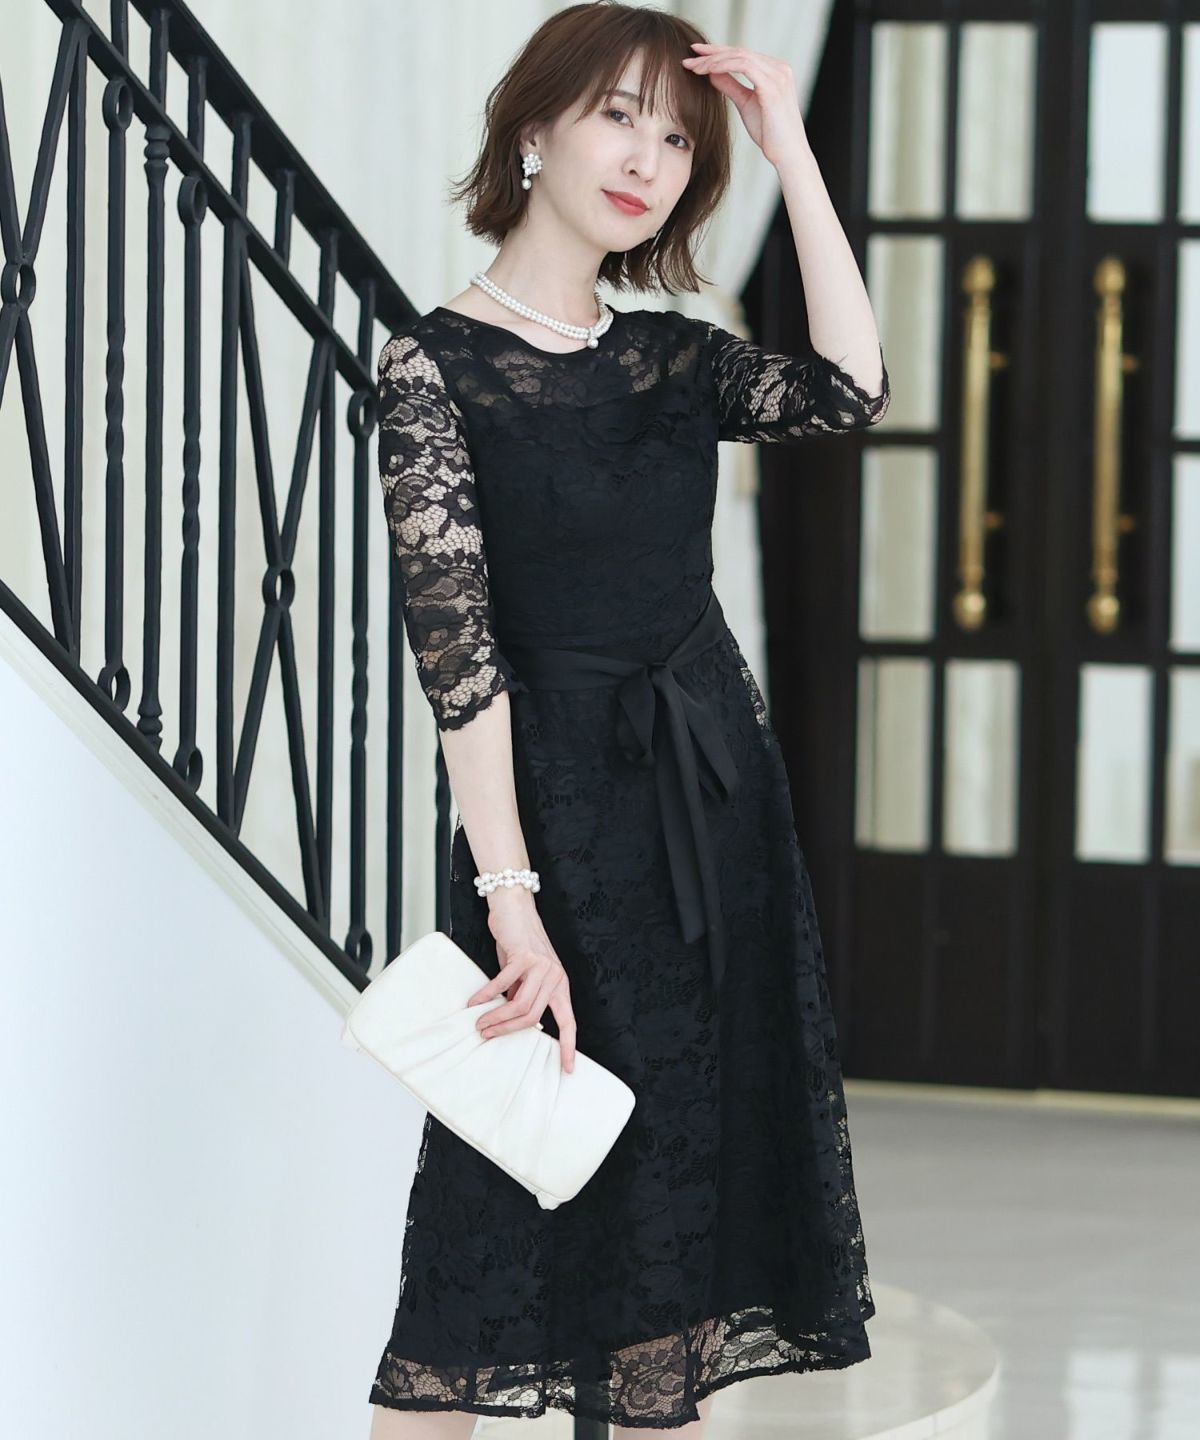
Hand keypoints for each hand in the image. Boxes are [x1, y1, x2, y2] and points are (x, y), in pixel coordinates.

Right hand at [465, 892, 577, 1072]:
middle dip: (507, 1030)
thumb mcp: (526, 973)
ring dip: (495, 1017)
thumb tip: (512, 1019)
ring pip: (518, 1004)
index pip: (568, 1021)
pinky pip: (502, 984)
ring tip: (479, 1023)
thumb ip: (523, 993)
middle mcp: (554, 976)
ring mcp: (541, 966)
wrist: (516, 908)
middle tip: (487, 1035)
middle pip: (532, 1016)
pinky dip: (485, 996)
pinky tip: (474, 1002)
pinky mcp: (523, 956)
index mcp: (559, 984)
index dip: (568, 1046)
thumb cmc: (519, 942)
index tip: (568, 1069)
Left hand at [681, 41, 809, 170]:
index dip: (718, 52)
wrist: (788, 154)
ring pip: (739, 56)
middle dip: (712, 53)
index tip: (696, 55)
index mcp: (775, 70)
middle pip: (739, 51)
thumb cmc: (770, 134)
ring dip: (713, 60)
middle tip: (688, 57)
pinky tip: (707, 71)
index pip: (743, 55)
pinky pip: (743, 66)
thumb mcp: (745, 104)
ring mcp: (778, 74)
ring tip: (693, 66)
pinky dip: (723, 66)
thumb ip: (731, 86)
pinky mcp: (772, 85)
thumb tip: (712, 73)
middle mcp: (778, 67)